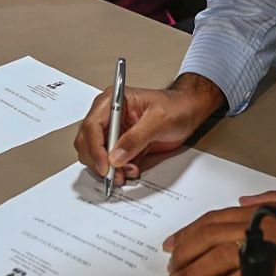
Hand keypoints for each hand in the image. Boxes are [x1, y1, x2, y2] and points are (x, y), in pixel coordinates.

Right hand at [74, 73, 225, 187]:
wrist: (188, 112)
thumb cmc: (176, 107)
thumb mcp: (159, 119)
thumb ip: (137, 138)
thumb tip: (116, 157)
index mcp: (113, 100)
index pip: (92, 125)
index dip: (95, 148)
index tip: (105, 166)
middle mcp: (108, 116)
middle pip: (88, 142)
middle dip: (99, 162)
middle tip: (114, 175)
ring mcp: (113, 131)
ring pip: (96, 155)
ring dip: (109, 169)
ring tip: (129, 171)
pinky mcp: (120, 145)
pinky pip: (110, 162)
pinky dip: (117, 171)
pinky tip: (133, 169)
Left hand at [164, 188, 275, 275]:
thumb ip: (268, 200)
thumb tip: (243, 202)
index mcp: (262, 210)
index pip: (215, 219)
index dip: (190, 232)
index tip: (172, 243)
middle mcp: (260, 225)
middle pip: (211, 236)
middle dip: (185, 252)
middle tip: (169, 269)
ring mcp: (271, 246)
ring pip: (222, 256)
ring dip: (197, 271)